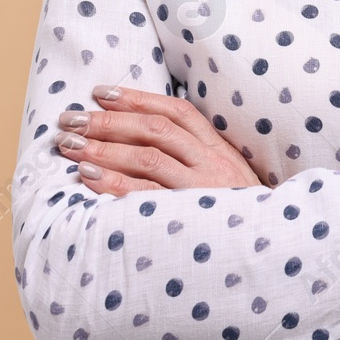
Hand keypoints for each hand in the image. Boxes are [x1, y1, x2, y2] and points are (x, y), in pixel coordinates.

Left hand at [53, 84, 263, 196]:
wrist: (270, 247)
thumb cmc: (238, 210)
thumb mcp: (225, 173)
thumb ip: (194, 154)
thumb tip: (146, 134)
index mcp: (216, 147)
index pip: (175, 111)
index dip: (137, 98)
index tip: (101, 92)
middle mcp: (209, 162)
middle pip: (154, 130)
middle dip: (108, 122)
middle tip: (70, 120)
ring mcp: (200, 189)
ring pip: (147, 158)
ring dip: (103, 149)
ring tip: (70, 146)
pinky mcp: (188, 217)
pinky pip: (145, 197)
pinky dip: (114, 185)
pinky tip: (88, 178)